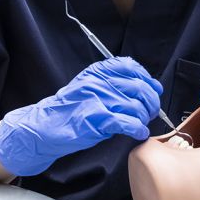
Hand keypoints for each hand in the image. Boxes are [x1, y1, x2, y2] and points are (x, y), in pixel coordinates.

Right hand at [0, 57, 162, 176]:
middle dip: (151, 102)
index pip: (131, 67)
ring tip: (141, 124)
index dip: (148, 79)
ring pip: (137, 107)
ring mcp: (98, 100)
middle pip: (139, 88)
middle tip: (151, 112)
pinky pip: (128, 123)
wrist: (45, 126)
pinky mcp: (97, 120)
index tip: (154, 89)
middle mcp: (99, 82)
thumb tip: (145, 85)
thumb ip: (112, 82)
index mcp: (97, 71)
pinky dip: (138, 129)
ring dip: (144, 118)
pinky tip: (138, 132)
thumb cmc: (69, 109)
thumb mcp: (87, 85)